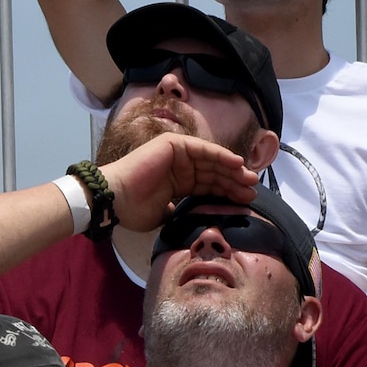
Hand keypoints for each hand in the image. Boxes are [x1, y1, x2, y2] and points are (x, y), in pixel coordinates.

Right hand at [101, 131, 256, 231]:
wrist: (114, 199)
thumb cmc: (133, 210)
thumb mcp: (164, 216)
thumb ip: (180, 214)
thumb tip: (193, 223)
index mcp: (177, 183)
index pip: (208, 186)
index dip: (226, 193)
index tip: (244, 203)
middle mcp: (179, 166)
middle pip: (214, 173)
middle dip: (234, 182)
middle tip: (252, 191)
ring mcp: (176, 154)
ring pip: (212, 161)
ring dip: (232, 169)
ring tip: (249, 179)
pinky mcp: (174, 144)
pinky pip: (203, 149)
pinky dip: (220, 155)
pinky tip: (236, 164)